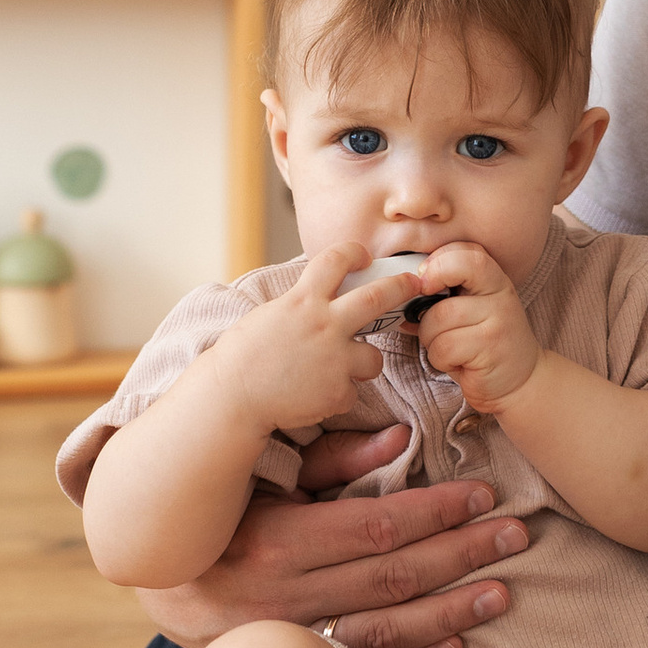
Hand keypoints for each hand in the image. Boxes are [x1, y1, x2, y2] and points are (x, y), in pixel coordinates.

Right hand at [141, 424, 530, 647]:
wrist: (163, 591)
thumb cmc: (220, 521)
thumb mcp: (264, 482)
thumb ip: (331, 463)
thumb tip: (400, 441)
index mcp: (277, 541)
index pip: (376, 526)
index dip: (437, 512)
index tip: (483, 496)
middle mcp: (284, 598)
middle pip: (393, 577)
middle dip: (462, 554)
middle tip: (516, 535)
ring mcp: (291, 644)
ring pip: (386, 631)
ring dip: (451, 613)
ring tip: (502, 592)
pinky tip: (457, 644)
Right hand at [222, 243, 410, 433]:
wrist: (233, 395)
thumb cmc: (244, 356)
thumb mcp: (271, 315)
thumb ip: (301, 305)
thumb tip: (319, 296)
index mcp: (303, 300)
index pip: (336, 260)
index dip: (354, 252)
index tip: (363, 255)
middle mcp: (325, 324)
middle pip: (377, 297)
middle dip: (401, 286)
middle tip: (414, 283)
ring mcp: (335, 359)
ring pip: (373, 358)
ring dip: (363, 363)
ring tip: (337, 370)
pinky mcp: (337, 391)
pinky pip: (351, 392)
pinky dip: (337, 396)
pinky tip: (313, 396)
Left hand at [405, 242, 542, 412]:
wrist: (521, 380)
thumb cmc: (483, 343)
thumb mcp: (471, 308)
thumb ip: (445, 293)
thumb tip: (399, 293)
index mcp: (494, 279)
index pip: (468, 253)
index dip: (439, 263)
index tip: (426, 283)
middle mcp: (500, 295)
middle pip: (446, 285)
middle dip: (426, 313)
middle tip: (433, 325)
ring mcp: (498, 321)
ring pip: (437, 321)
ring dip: (432, 341)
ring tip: (452, 349)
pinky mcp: (491, 349)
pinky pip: (443, 349)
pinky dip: (441, 361)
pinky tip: (460, 363)